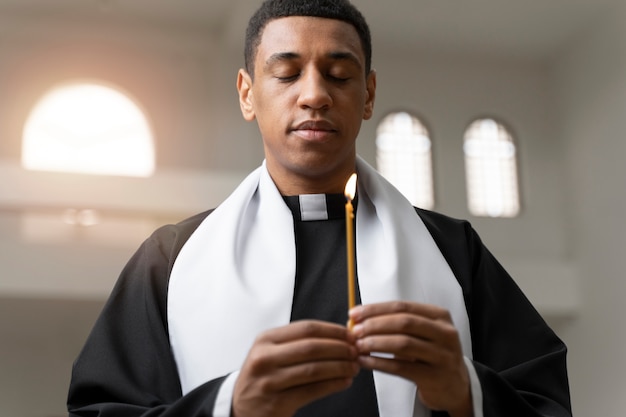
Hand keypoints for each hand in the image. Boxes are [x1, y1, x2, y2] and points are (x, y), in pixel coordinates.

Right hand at [232, 320, 359, 416]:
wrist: (241, 407)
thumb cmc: (262, 376)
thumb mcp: (271, 352)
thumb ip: (298, 343)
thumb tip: (339, 337)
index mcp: (265, 340)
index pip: (306, 328)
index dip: (332, 330)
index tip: (349, 334)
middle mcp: (264, 358)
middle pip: (311, 347)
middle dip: (339, 348)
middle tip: (356, 351)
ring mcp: (269, 381)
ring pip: (314, 369)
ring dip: (340, 367)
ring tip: (353, 367)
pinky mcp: (277, 403)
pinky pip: (312, 390)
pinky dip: (333, 385)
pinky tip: (344, 381)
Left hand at [349, 302, 472, 416]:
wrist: (455, 385)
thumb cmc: (432, 354)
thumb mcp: (422, 333)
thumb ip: (397, 324)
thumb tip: (360, 320)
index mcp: (439, 316)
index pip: (403, 306)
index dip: (376, 309)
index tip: (355, 313)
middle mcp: (445, 333)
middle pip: (404, 322)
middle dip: (375, 325)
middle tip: (356, 330)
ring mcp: (443, 355)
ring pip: (403, 344)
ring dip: (376, 343)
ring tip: (358, 346)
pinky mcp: (435, 376)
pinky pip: (402, 367)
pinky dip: (380, 363)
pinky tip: (366, 362)